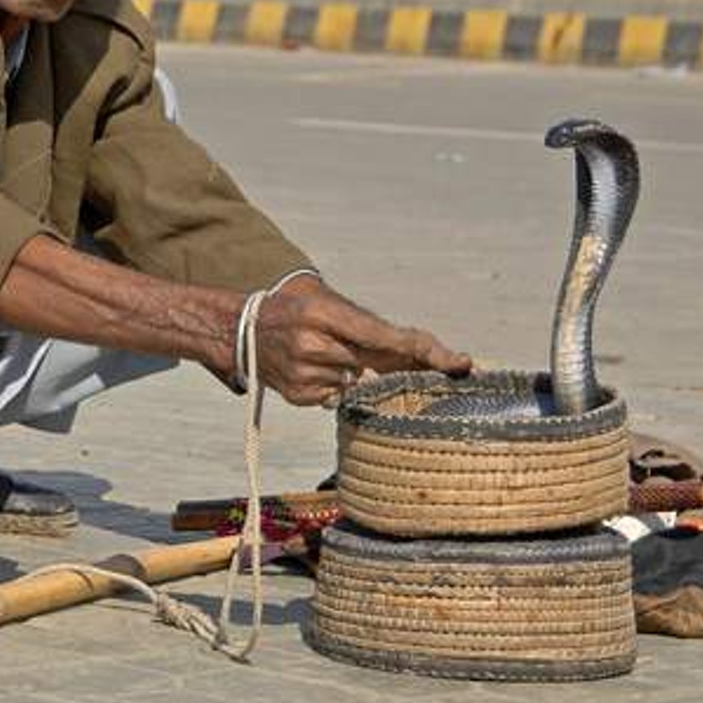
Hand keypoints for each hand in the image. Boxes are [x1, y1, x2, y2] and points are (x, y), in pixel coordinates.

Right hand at [243, 276, 470, 407]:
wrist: (242, 330)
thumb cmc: (298, 312)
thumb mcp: (328, 305)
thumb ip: (369, 330)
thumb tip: (424, 355)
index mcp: (322, 312)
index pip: (386, 336)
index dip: (427, 351)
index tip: (460, 363)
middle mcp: (312, 343)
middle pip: (379, 365)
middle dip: (409, 369)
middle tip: (445, 369)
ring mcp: (303, 372)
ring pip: (358, 384)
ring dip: (361, 376)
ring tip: (334, 357)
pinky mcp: (298, 395)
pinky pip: (337, 397)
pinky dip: (338, 387)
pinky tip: (320, 372)